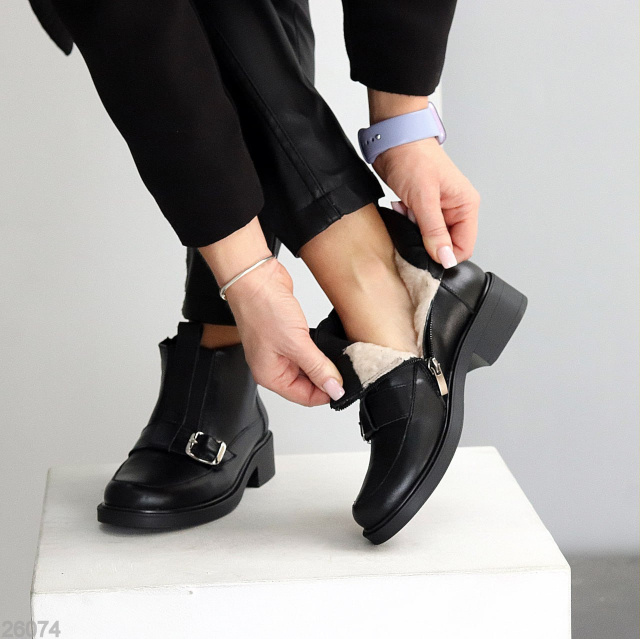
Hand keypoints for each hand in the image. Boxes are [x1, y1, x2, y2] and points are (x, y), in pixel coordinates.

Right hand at [224, 256, 344, 405]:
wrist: (256, 276)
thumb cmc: (262, 308)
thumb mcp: (295, 343)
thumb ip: (318, 368)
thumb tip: (334, 389)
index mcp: (270, 375)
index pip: (304, 397)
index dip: (326, 394)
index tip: (345, 385)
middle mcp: (274, 365)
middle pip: (308, 384)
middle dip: (326, 377)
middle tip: (345, 367)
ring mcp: (281, 348)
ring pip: (309, 365)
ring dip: (324, 362)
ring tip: (338, 354)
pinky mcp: (289, 333)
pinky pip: (309, 348)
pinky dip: (320, 348)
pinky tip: (328, 343)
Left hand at [373, 137, 479, 266]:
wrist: (393, 139)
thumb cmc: (413, 157)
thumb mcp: (424, 199)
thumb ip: (435, 231)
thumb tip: (446, 258)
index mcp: (466, 205)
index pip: (464, 246)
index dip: (446, 254)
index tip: (426, 251)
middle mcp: (455, 208)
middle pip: (445, 244)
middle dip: (426, 239)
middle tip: (413, 221)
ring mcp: (439, 209)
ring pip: (428, 237)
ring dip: (414, 229)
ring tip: (407, 208)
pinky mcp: (422, 207)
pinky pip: (416, 227)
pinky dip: (407, 221)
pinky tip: (402, 205)